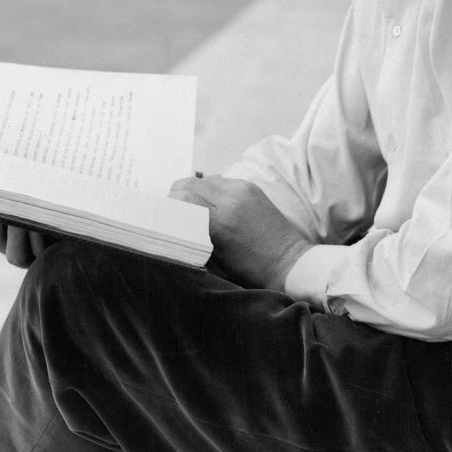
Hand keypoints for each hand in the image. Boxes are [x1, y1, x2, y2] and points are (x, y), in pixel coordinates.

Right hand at [169, 175, 311, 289]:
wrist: (290, 264)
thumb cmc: (252, 272)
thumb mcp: (215, 262)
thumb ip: (191, 238)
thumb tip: (170, 224)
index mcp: (221, 220)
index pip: (180, 198)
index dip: (166, 208)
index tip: (162, 221)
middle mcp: (232, 197)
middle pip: (186, 184)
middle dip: (176, 199)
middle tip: (175, 218)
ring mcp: (243, 188)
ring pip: (201, 179)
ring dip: (192, 193)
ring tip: (193, 214)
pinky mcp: (250, 186)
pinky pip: (219, 181)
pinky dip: (209, 191)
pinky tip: (211, 209)